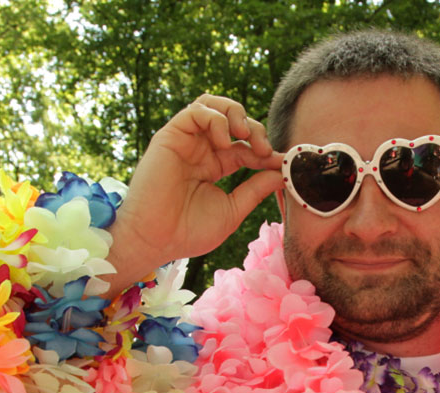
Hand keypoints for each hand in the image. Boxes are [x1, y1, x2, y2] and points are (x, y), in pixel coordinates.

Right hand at [105, 94, 285, 294]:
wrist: (157, 240)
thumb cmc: (189, 232)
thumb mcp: (233, 209)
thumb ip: (256, 189)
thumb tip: (282, 172)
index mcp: (215, 166)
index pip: (246, 148)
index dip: (265, 151)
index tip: (282, 162)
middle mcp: (201, 150)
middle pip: (232, 120)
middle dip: (255, 129)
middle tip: (264, 149)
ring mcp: (186, 142)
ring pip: (213, 105)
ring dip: (236, 114)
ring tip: (245, 136)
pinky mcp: (171, 136)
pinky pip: (197, 111)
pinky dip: (216, 119)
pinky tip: (224, 142)